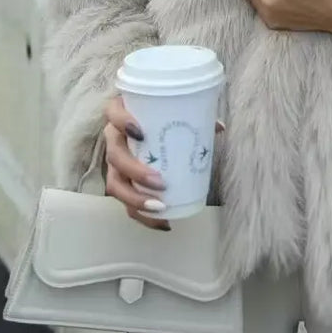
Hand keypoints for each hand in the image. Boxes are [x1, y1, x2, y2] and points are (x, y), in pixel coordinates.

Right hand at [103, 97, 225, 231]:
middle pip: (114, 156)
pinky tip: (163, 222)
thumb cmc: (158, 115)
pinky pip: (125, 201)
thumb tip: (218, 127)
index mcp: (121, 114)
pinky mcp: (121, 182)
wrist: (142, 123)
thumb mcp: (172, 111)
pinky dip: (143, 214)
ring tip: (160, 206)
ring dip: (135, 198)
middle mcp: (114, 138)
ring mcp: (115, 162)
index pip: (113, 113)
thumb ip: (194, 115)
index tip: (140, 133)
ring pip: (115, 183)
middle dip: (135, 172)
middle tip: (159, 182)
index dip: (122, 122)